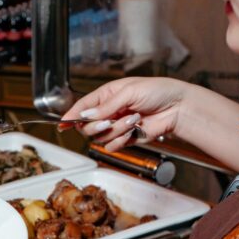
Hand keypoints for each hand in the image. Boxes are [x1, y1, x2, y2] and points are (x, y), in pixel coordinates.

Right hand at [65, 76, 189, 151]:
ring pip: (100, 137)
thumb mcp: (129, 92)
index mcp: (106, 96)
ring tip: (133, 120)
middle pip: (87, 127)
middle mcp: (108, 112)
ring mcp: (116, 127)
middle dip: (98, 125)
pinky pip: (112, 146)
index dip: (70, 116)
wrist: (177, 108)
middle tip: (111, 120)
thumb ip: (105, 106)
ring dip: (116, 130)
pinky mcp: (125, 139)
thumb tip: (85, 115)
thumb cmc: (157, 92)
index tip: (62, 124)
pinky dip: (121, 140)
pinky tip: (133, 131)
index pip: (82, 107)